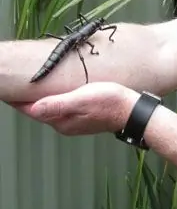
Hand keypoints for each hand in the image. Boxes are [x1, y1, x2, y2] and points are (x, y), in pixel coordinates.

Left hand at [12, 82, 139, 135]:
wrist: (132, 111)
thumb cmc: (110, 102)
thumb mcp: (82, 99)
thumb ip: (57, 105)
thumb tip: (33, 109)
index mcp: (61, 121)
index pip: (31, 110)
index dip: (17, 99)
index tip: (6, 89)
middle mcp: (64, 124)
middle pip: (38, 110)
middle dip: (24, 99)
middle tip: (13, 85)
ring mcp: (74, 121)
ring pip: (49, 110)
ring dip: (38, 100)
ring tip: (28, 87)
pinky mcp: (82, 116)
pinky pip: (60, 109)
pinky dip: (51, 100)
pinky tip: (53, 92)